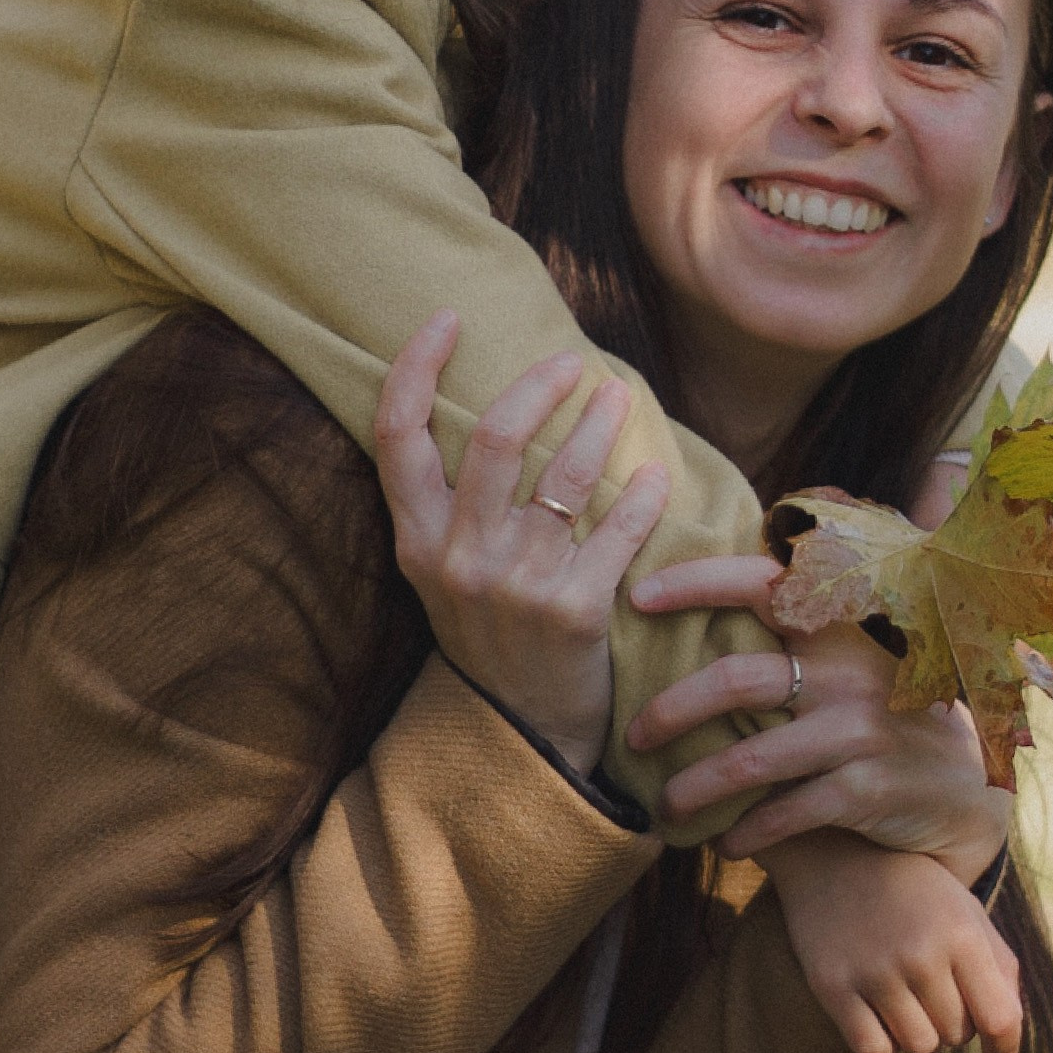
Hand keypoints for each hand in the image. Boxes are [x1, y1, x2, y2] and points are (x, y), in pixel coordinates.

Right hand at [374, 311, 670, 776]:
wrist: (523, 734)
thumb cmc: (490, 634)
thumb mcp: (443, 573)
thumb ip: (452, 502)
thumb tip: (494, 405)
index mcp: (416, 541)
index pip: (397, 434)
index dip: (416, 367)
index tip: (445, 318)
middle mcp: (459, 557)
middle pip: (496, 438)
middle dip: (540, 384)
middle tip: (572, 362)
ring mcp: (516, 586)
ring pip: (567, 475)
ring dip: (600, 425)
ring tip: (620, 398)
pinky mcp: (574, 613)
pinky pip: (617, 531)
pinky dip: (642, 495)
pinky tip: (655, 475)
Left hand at [623, 554, 1011, 874]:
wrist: (965, 792)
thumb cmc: (885, 721)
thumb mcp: (855, 665)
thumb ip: (798, 640)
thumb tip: (699, 625)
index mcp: (840, 628)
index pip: (762, 584)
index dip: (697, 582)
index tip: (637, 595)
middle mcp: (850, 672)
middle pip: (736, 680)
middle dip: (670, 711)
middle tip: (633, 737)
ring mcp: (860, 731)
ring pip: (750, 758)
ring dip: (694, 786)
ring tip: (664, 807)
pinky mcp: (866, 791)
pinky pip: (785, 812)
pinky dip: (746, 832)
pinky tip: (725, 843)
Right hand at [767, 830, 1024, 1052]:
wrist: (835, 852)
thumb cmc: (914, 890)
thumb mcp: (966, 912)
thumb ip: (999, 969)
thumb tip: (1005, 1040)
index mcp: (963, 933)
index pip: (999, 1020)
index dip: (1004, 1048)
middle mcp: (920, 953)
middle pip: (956, 1035)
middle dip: (952, 1022)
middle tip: (932, 990)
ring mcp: (874, 970)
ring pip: (918, 1046)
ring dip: (917, 1033)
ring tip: (905, 998)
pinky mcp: (832, 983)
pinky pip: (873, 1049)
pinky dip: (879, 1042)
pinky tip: (876, 1013)